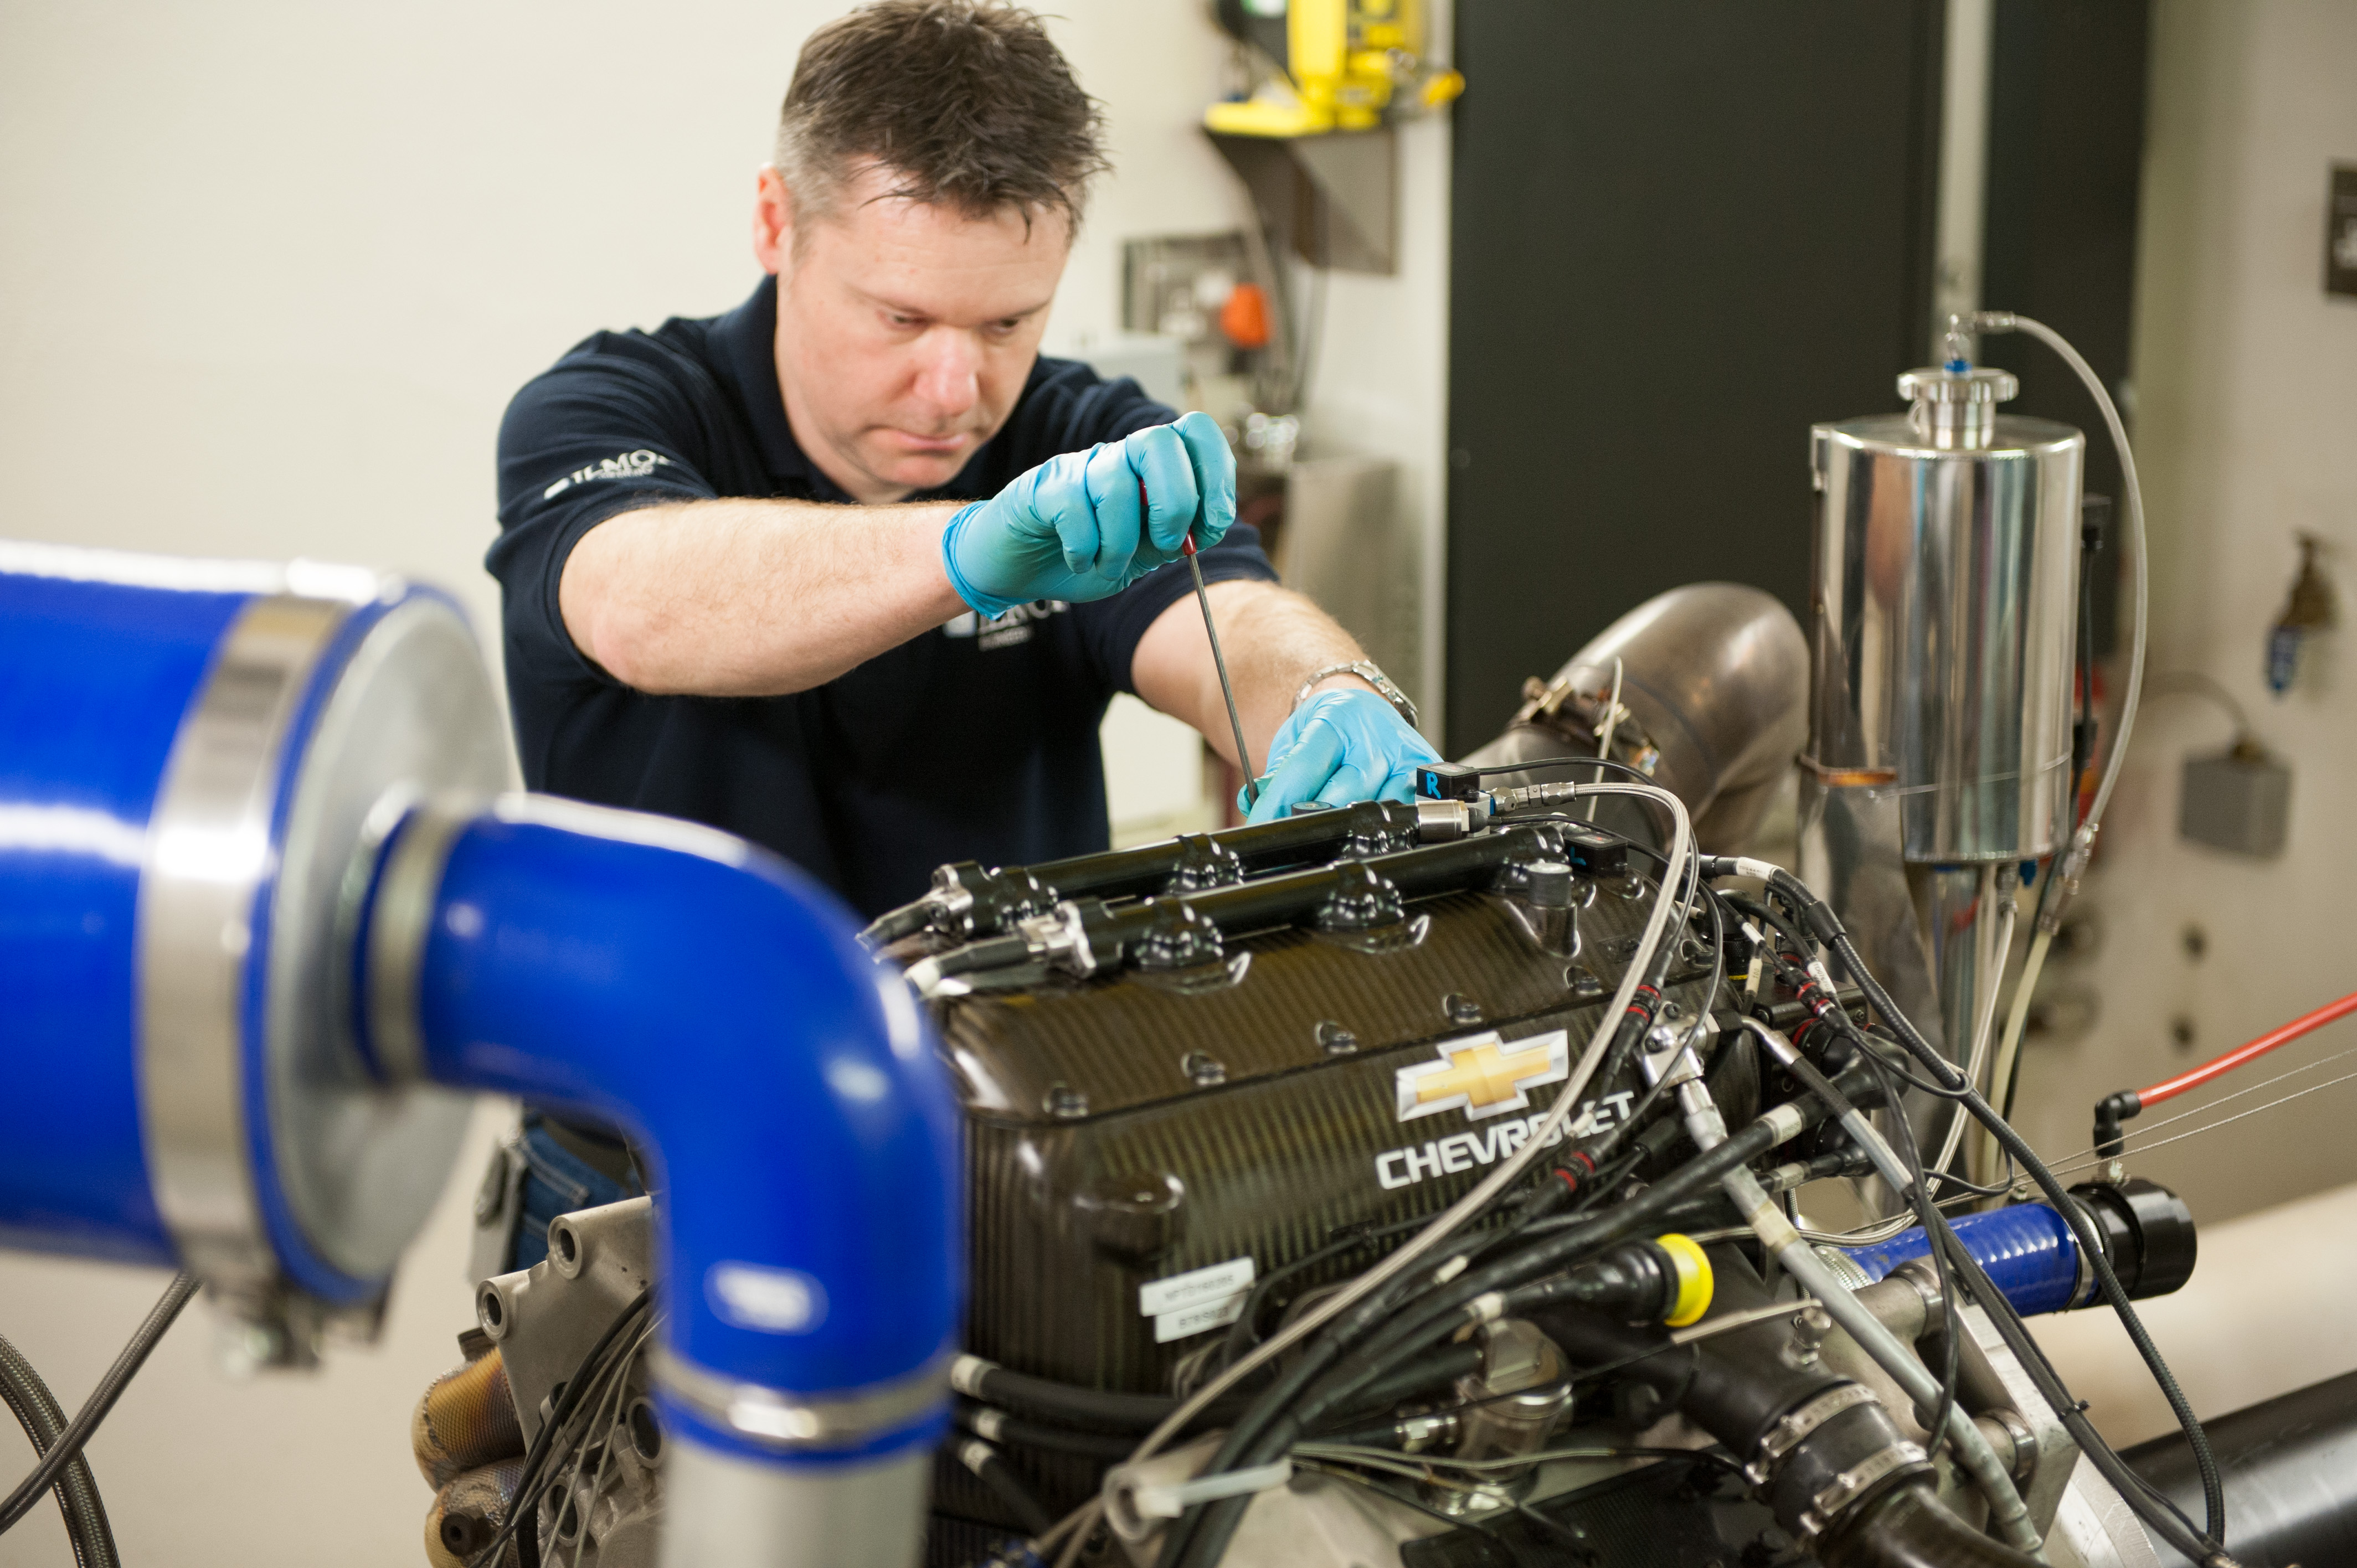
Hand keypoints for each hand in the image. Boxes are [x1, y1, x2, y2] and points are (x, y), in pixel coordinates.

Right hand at [940, 411, 1234, 616]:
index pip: (1195, 432)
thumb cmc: (1082, 555)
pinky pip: (1073, 507)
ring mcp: (1078, 469)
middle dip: (1176, 501)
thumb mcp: (1140, 555)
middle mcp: (1116, 457)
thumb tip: (1208, 526)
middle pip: (1160, 442)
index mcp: (1149, 468)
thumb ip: (1173, 539)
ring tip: (1110, 565)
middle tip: (1168, 544)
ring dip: (1122, 541)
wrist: (1016, 567)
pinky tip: (1080, 561)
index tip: (1213, 524)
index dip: (1217, 473)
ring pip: (1116, 483)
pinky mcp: (1042, 488)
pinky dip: (1084, 547)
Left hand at [1241, 687, 1441, 823]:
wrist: (1361, 706)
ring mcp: (1404, 755)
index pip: (1304, 769)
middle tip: (1293, 840)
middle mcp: (1375, 737)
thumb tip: (1256, 811)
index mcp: (1335, 719)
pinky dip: (1386, 827)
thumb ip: (1276, 777)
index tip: (1261, 828)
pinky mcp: (1425, 772)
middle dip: (1313, 822)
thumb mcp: (1292, 740)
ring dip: (1349, 831)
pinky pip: (1408, 811)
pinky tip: (1367, 832)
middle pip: (1344, 797)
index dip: (1278, 805)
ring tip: (1328, 838)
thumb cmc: (1325, 728)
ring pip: (1377, 812)